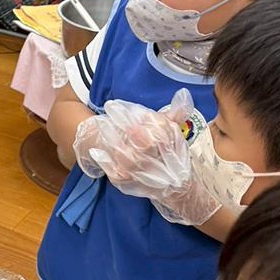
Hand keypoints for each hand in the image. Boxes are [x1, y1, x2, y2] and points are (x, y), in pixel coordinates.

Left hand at [75, 89, 221, 224]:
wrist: (172, 186)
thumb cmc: (166, 151)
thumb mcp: (171, 131)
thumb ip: (175, 113)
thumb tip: (182, 93)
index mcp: (172, 145)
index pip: (159, 128)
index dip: (138, 115)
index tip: (119, 104)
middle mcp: (162, 162)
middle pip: (145, 144)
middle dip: (127, 125)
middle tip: (110, 109)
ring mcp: (146, 176)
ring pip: (130, 160)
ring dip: (115, 142)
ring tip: (103, 125)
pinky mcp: (130, 185)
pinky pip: (118, 176)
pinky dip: (106, 163)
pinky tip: (96, 152)